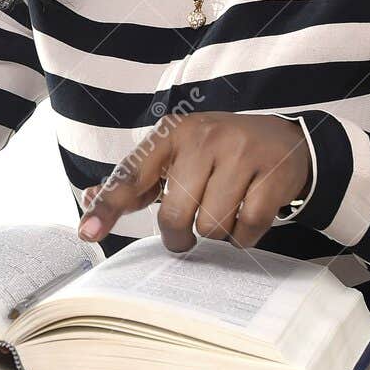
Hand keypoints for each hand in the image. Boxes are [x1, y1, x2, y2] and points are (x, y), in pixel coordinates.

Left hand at [78, 113, 310, 251]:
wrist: (281, 138)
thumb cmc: (216, 153)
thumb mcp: (174, 155)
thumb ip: (135, 180)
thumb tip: (88, 198)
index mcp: (171, 133)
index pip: (132, 175)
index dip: (108, 206)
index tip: (88, 233)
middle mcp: (204, 137)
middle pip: (175, 215)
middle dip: (178, 235)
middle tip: (185, 233)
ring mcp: (241, 152)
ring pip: (212, 226)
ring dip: (216, 233)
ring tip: (224, 211)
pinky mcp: (273, 173)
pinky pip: (248, 228)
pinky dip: (244, 235)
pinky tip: (246, 214)